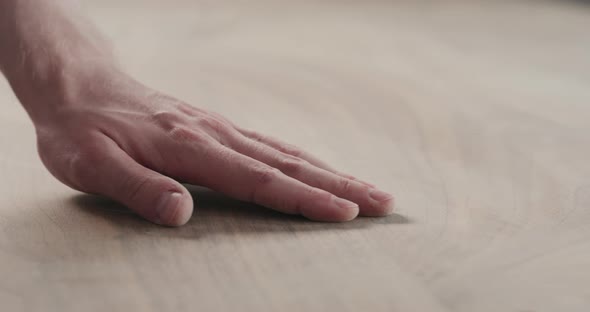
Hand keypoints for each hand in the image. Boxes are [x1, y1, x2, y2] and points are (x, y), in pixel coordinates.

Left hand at [32, 69, 393, 225]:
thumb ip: (138, 188)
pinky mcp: (219, 128)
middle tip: (384, 203)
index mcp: (190, 148)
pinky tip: (321, 168)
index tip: (346, 215)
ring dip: (332, 172)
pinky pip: (272, 144)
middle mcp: (216, 135)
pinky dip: (305, 159)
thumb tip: (182, 214)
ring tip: (369, 189)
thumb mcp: (91, 165)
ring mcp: (221, 129)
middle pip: (289, 163)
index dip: (304, 200)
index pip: (259, 180)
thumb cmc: (81, 131)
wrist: (80, 86)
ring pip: (288, 152)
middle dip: (339, 185)